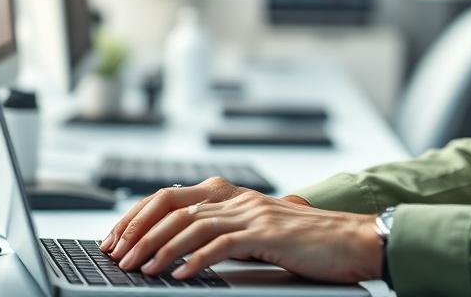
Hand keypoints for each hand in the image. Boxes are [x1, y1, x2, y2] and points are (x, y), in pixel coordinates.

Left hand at [101, 179, 381, 282]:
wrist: (354, 239)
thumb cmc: (308, 242)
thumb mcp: (258, 232)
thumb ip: (224, 233)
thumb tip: (179, 251)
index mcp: (232, 195)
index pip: (171, 196)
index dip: (138, 215)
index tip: (116, 238)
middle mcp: (238, 198)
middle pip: (174, 205)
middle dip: (139, 229)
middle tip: (117, 254)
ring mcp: (253, 213)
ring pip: (192, 223)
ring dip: (160, 247)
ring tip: (140, 268)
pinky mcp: (269, 233)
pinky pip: (223, 244)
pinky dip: (196, 259)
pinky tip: (179, 276)